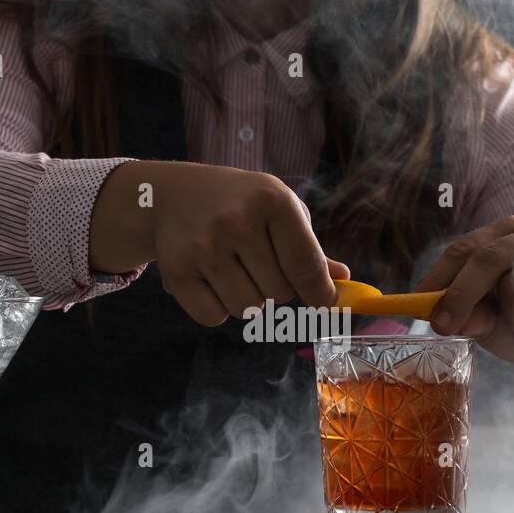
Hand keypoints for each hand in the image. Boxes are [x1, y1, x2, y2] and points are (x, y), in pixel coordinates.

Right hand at [90, 161, 348, 324]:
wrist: (171, 195)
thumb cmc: (239, 204)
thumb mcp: (278, 209)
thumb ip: (309, 248)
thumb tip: (342, 281)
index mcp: (272, 200)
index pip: (306, 266)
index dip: (320, 294)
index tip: (325, 305)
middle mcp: (237, 222)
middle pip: (279, 294)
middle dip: (275, 288)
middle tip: (257, 264)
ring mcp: (204, 247)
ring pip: (248, 309)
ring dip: (248, 301)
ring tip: (233, 270)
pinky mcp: (176, 271)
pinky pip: (214, 317)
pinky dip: (217, 309)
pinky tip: (210, 280)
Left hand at [419, 216, 513, 410]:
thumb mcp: (487, 323)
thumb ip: (467, 316)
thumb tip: (445, 319)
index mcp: (506, 235)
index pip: (465, 250)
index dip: (439, 279)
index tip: (420, 307)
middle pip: (488, 257)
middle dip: (461, 294)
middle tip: (444, 326)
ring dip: (511, 315)